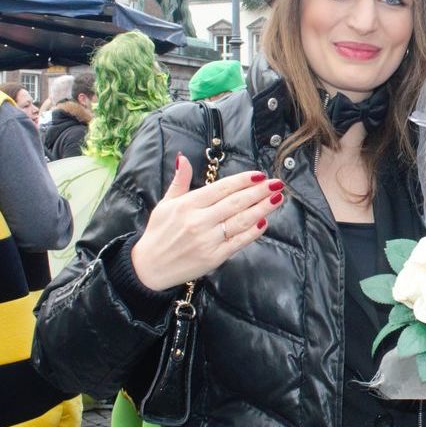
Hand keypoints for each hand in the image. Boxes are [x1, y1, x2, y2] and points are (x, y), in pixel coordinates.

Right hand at [130, 154, 284, 291]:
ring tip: (277, 198)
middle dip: (259, 192)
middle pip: (235, 202)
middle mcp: (199, 221)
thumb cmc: (158, 233)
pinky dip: (252, 232)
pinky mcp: (214, 257)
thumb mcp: (165, 204)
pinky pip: (238, 242)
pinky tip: (265, 222)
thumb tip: (183, 158)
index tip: (259, 175)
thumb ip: (179, 181)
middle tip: (276, 183)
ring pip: (240, 221)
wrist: (148, 268)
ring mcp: (207, 240)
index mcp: (187, 205)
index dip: (242, 181)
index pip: (221, 188)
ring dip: (262, 208)